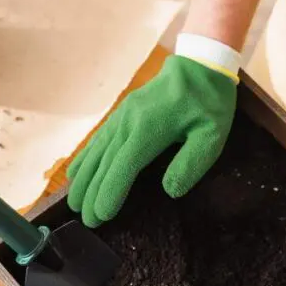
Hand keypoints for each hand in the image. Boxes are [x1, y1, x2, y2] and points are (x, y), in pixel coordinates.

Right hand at [66, 55, 236, 226]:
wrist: (199, 64)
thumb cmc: (209, 103)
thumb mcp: (212, 135)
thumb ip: (191, 164)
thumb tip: (169, 190)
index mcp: (150, 129)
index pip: (123, 167)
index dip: (109, 192)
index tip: (100, 216)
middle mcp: (128, 123)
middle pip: (104, 163)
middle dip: (92, 193)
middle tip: (85, 221)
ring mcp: (121, 117)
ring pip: (95, 152)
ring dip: (83, 179)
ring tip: (74, 204)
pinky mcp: (121, 114)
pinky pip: (97, 140)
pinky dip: (84, 158)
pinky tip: (75, 172)